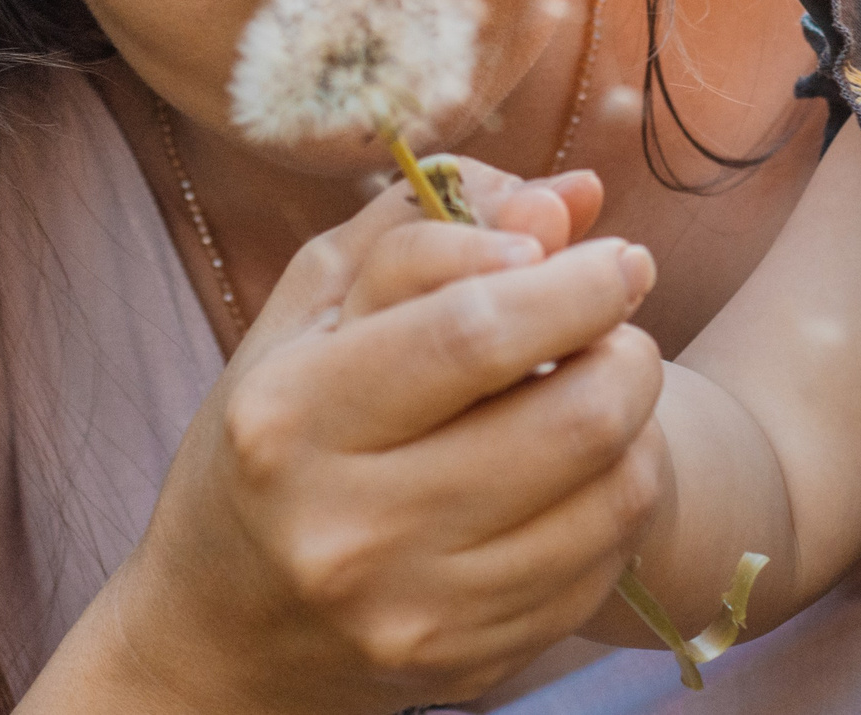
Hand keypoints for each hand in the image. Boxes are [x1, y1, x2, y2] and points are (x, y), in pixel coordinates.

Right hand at [34, 162, 665, 714]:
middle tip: (617, 322)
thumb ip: (427, 231)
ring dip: (637, 421)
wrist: (223, 631)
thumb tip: (569, 198)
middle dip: (625, 346)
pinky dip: (620, 496)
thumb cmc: (271, 439)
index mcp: (291, 417)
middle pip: (573, 418)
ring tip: (601, 388)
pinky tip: (581, 469)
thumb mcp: (312, 310)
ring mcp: (416, 610)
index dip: (574, 283)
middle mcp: (350, 526)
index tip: (613, 258)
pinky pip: (607, 563)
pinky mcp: (470, 662)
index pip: (476, 331)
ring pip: (613, 494)